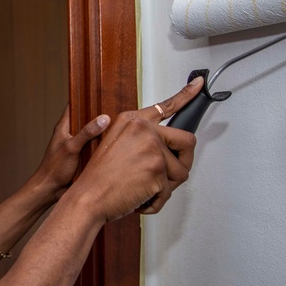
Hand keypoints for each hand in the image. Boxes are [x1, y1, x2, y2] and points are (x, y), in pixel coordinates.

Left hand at [31, 104, 110, 199]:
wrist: (50, 189)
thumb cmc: (55, 168)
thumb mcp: (72, 147)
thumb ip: (86, 133)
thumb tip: (104, 119)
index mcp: (64, 127)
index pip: (73, 105)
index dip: (83, 96)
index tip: (97, 88)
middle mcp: (70, 133)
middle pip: (86, 118)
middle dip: (98, 113)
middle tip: (115, 106)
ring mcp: (76, 144)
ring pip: (91, 133)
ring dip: (102, 130)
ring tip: (119, 122)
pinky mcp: (82, 155)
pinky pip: (94, 145)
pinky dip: (102, 143)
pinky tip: (114, 142)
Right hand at [70, 78, 202, 221]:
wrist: (87, 197)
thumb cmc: (98, 178)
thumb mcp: (113, 144)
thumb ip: (140, 138)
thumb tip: (164, 147)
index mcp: (133, 121)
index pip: (166, 106)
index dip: (186, 94)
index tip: (198, 83)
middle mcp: (145, 130)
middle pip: (187, 141)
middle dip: (184, 161)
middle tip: (171, 175)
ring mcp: (152, 148)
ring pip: (180, 172)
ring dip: (165, 187)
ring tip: (143, 189)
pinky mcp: (157, 170)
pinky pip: (168, 192)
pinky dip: (155, 201)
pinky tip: (138, 198)